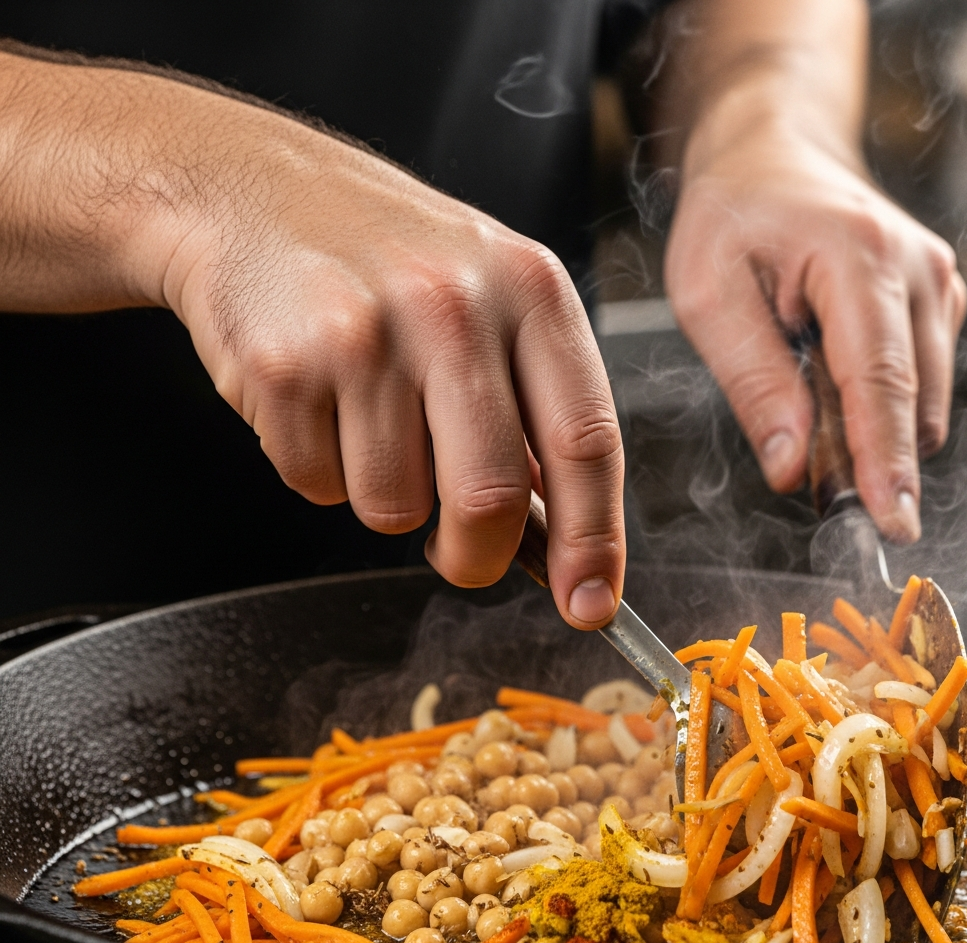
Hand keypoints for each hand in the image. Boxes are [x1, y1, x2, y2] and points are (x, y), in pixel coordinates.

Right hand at [0, 53, 624, 626]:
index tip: (590, 603)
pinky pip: (317, 484)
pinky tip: (315, 398)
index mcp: (529, 290)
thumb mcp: (489, 299)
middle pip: (490, 498)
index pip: (586, 440)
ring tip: (365, 417)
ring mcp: (364, 334)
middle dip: (474, 556)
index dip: (594, 540)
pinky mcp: (284, 365)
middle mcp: (452, 306)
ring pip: (393, 508)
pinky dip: (321, 469)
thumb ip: (533, 406)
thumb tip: (559, 537)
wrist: (251, 194)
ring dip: (384, 497)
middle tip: (459, 555)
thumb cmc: (389, 262)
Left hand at [664, 122, 966, 541]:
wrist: (772, 157)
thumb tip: (793, 466)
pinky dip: (873, 408)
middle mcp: (917, 269)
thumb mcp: (709, 295)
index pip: (880, 381)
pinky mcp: (932, 304)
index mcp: (859, 258)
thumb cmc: (732, 217)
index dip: (885, 461)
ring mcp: (935, 285)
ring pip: (920, 401)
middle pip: (911, 402)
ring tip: (803, 409)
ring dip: (868, 433)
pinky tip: (826, 385)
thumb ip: (753, 381)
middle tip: (815, 487)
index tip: (893, 523)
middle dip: (871, 461)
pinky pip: (915, 384)